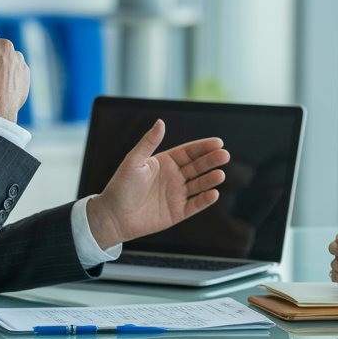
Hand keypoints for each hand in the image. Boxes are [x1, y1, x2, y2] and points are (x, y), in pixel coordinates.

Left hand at [86, 120, 229, 247]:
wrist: (112, 216)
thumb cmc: (120, 187)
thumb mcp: (133, 161)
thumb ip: (148, 142)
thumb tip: (160, 122)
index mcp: (165, 162)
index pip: (189, 152)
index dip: (203, 147)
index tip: (218, 142)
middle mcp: (174, 177)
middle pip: (198, 167)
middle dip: (211, 161)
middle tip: (224, 155)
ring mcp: (177, 195)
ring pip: (199, 185)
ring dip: (210, 179)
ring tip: (220, 174)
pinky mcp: (177, 212)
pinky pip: (195, 205)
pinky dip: (205, 200)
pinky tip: (213, 193)